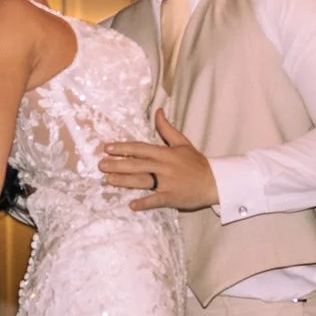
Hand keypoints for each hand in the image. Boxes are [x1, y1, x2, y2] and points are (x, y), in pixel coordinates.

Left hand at [100, 110, 217, 211]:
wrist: (214, 181)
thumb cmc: (196, 163)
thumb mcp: (182, 143)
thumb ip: (167, 128)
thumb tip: (158, 110)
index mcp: (165, 153)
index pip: (140, 148)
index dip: (123, 148)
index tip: (107, 148)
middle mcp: (164, 166)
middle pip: (137, 164)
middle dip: (118, 164)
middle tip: (101, 165)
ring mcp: (167, 182)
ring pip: (142, 180)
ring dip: (125, 180)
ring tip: (109, 180)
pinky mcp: (172, 197)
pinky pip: (156, 200)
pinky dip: (145, 202)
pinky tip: (132, 205)